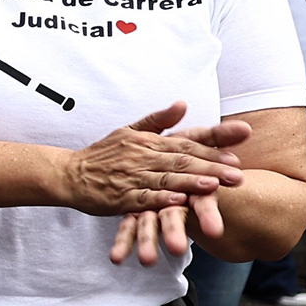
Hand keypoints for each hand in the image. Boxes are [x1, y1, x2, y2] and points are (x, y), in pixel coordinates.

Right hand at [55, 104, 246, 219]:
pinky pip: (143, 198)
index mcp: (147, 141)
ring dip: (191, 182)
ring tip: (214, 186)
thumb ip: (157, 119)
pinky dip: (161, 198)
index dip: (211, 148)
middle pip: (181, 161)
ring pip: (166, 179)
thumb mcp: (128, 130)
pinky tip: (178, 200)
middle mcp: (141, 157)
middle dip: (211, 168)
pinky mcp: (120, 198)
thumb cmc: (102, 155)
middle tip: (237, 175)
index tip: (236, 154)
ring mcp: (131, 178)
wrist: (68, 174)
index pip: (185, 142)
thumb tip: (183, 104)